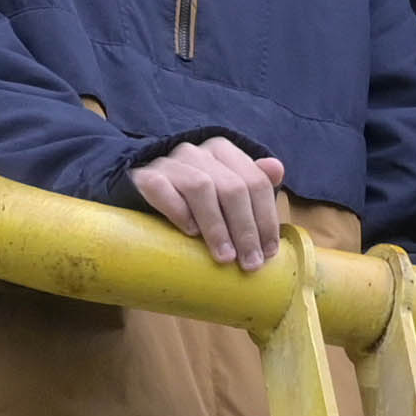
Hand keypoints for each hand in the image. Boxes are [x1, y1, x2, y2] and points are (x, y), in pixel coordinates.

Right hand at [133, 134, 291, 268]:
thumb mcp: (225, 190)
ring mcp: (170, 162)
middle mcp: (198, 152)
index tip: (268, 253)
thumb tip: (277, 169)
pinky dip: (179, 212)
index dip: (266, 219)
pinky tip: (190, 233)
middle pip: (233, 188)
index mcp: (224, 152)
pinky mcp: (145, 176)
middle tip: (250, 263)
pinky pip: (163, 190)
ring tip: (224, 257)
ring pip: (202, 188)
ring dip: (217, 227)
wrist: (138, 190)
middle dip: (246, 230)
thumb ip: (252, 184)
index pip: (256, 183)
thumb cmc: (192, 198)